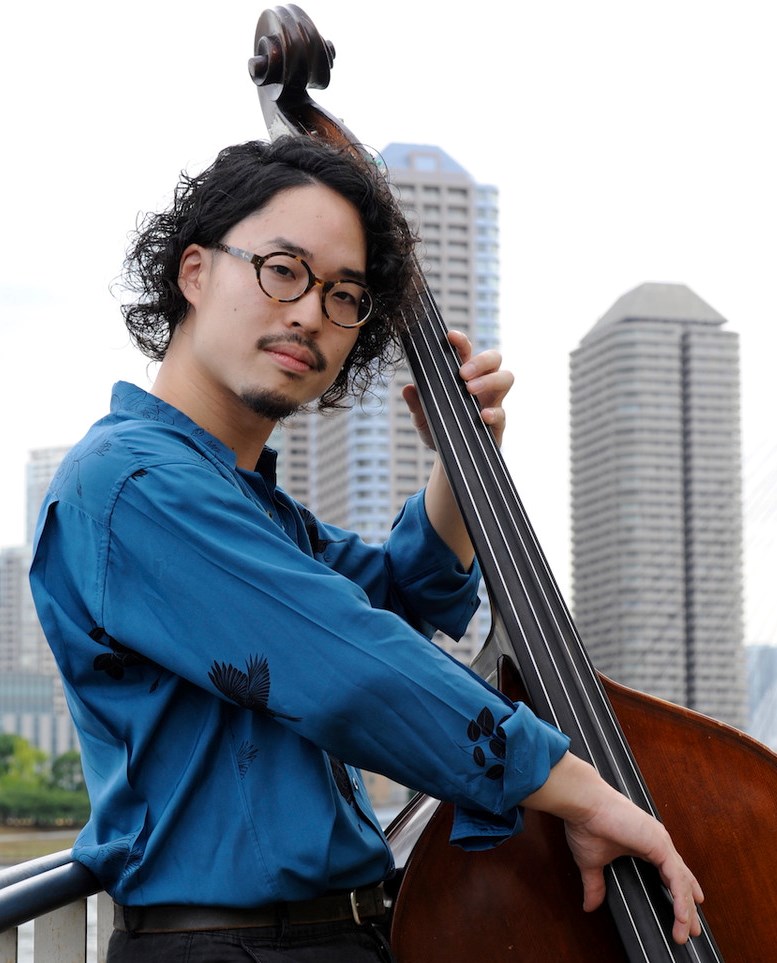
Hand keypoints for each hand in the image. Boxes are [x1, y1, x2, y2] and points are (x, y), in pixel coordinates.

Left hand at [402, 330, 514, 448]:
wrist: (448, 457)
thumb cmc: (437, 428)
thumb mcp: (421, 417)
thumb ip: (416, 403)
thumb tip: (408, 389)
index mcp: (464, 376)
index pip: (466, 351)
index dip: (461, 341)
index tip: (451, 337)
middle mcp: (482, 385)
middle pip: (494, 358)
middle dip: (481, 360)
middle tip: (463, 373)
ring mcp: (492, 403)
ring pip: (506, 378)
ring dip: (490, 380)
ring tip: (470, 390)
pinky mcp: (497, 424)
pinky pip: (503, 413)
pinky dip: (494, 413)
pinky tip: (482, 416)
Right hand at [522, 753, 703, 944]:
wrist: (584, 805)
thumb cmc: (587, 825)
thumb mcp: (592, 863)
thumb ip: (595, 884)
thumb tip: (589, 905)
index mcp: (645, 844)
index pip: (669, 874)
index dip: (678, 894)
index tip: (684, 915)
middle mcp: (657, 842)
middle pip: (680, 880)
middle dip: (688, 907)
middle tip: (691, 931)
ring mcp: (661, 843)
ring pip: (682, 882)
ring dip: (686, 910)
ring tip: (687, 933)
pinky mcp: (660, 844)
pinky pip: (677, 879)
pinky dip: (681, 900)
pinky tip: (682, 917)